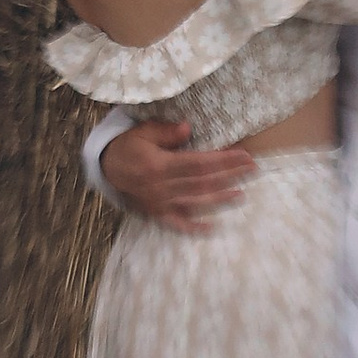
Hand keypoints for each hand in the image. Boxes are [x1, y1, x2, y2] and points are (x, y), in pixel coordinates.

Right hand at [100, 117, 255, 227]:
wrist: (106, 168)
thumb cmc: (128, 147)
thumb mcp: (142, 133)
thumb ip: (165, 132)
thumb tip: (188, 129)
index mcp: (159, 165)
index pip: (199, 163)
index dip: (223, 160)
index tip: (243, 156)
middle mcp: (161, 187)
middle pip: (202, 182)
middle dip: (229, 176)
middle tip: (252, 170)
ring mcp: (160, 203)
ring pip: (194, 202)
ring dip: (219, 199)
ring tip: (240, 194)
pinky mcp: (157, 213)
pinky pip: (176, 223)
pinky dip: (193, 227)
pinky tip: (211, 228)